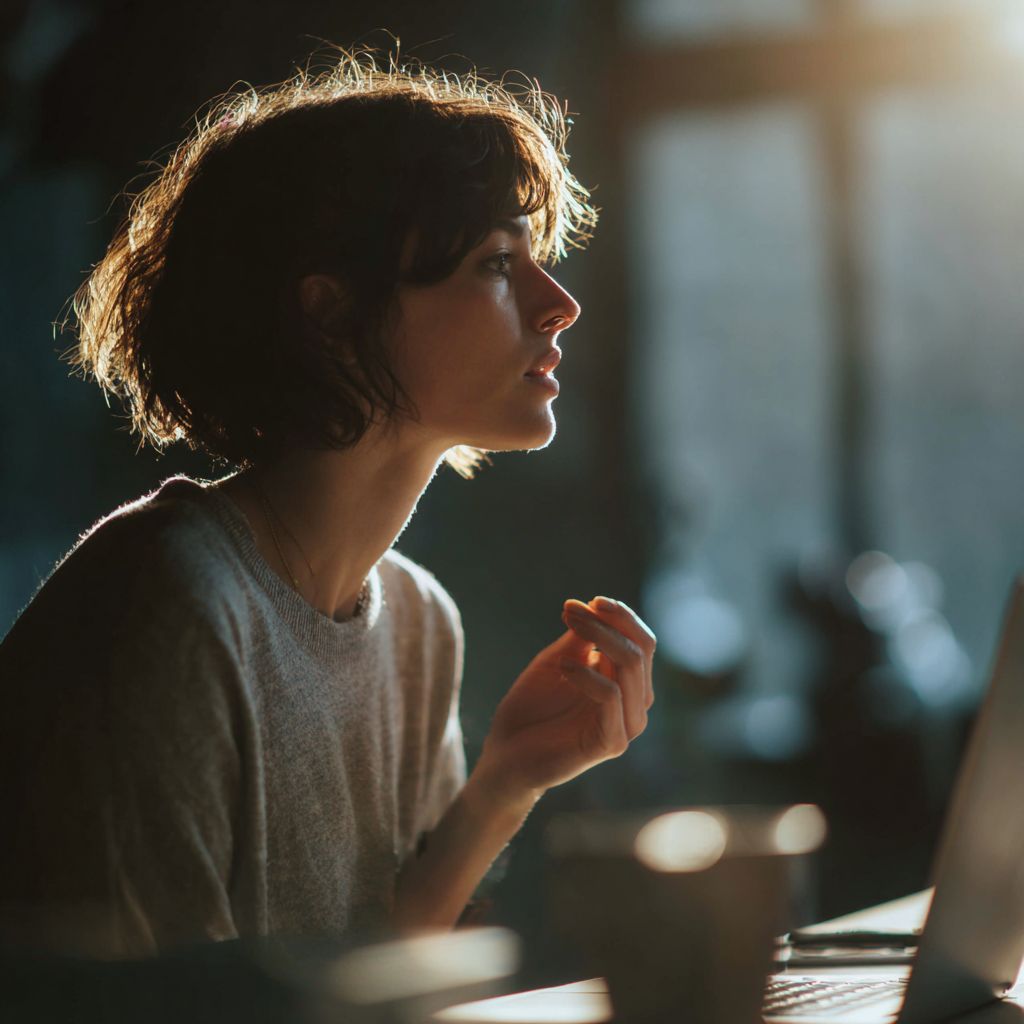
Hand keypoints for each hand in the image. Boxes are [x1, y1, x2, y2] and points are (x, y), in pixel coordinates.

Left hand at [474, 596, 655, 804]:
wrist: (505, 756)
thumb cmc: (531, 709)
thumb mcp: (556, 661)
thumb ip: (579, 638)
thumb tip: (592, 604)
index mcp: (627, 684)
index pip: (642, 641)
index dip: (621, 616)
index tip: (590, 600)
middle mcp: (635, 704)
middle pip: (640, 650)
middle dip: (607, 622)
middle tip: (571, 610)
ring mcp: (626, 726)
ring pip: (630, 668)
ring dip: (599, 638)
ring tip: (568, 626)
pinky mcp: (611, 744)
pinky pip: (611, 697)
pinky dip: (588, 674)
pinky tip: (563, 667)